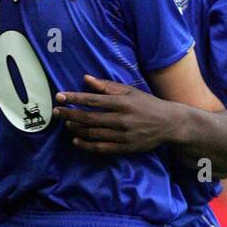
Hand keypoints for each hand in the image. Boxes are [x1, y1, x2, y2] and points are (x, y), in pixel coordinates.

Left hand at [56, 76, 182, 153]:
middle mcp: (122, 119)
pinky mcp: (125, 148)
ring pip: (93, 133)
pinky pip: (101, 148)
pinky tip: (76, 140)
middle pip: (89, 118)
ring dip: (76, 129)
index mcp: (122, 102)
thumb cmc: (147, 104)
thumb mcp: (130, 91)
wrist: (169, 124)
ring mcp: (123, 135)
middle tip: (57, 112)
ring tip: (66, 124)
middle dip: (70, 114)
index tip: (60, 97)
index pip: (93, 100)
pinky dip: (86, 145)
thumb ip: (107, 86)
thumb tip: (86, 79)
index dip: (74, 98)